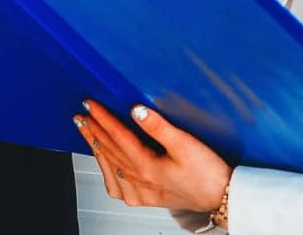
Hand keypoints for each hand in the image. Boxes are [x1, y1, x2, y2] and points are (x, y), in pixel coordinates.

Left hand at [74, 99, 231, 213]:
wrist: (221, 197)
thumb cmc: (208, 173)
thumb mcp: (186, 144)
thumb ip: (159, 126)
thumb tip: (137, 110)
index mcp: (147, 166)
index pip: (117, 135)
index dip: (102, 117)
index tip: (90, 104)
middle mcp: (139, 181)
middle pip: (109, 149)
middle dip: (93, 130)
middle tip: (81, 115)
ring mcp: (140, 192)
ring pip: (109, 166)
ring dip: (96, 147)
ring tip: (87, 132)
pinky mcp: (144, 199)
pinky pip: (116, 185)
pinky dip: (106, 170)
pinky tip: (103, 162)